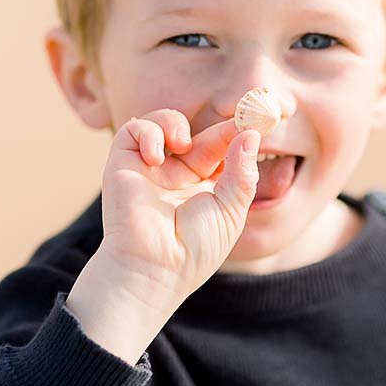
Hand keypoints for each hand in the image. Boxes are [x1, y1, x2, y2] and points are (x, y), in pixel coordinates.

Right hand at [98, 108, 260, 308]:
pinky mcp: (123, 164)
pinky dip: (148, 132)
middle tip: (241, 116)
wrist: (156, 269)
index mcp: (203, 186)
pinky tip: (156, 157)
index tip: (261, 118)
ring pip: (162, 123)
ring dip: (174, 122)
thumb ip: (241, 172)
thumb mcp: (230, 210)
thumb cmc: (195, 249)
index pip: (222, 149)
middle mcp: (176, 174)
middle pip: (198, 133)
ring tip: (183, 144)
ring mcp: (150, 168)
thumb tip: (251, 135)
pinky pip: (133, 130)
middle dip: (220, 125)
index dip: (239, 132)